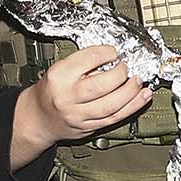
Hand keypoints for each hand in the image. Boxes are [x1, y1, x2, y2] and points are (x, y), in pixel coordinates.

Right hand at [11, 43, 152, 166]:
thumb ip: (83, 64)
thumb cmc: (50, 90)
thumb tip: (111, 60)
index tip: (114, 52)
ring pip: (111, 106)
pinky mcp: (88, 128)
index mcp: (59, 76)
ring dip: (131, 92)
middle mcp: (68, 97)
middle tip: (127, 67)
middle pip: (102, 86)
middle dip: (121, 74)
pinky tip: (142, 98)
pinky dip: (133, 107)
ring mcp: (78, 115)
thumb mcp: (59, 69)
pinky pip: (114, 119)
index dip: (106, 53)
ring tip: (139, 82)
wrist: (38, 118)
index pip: (88, 59)